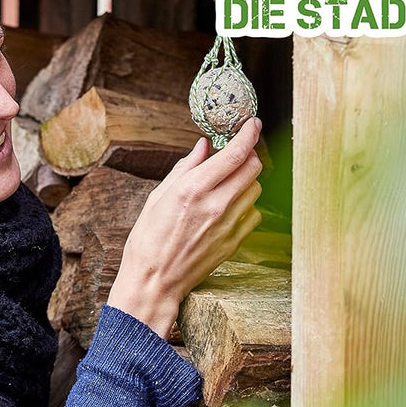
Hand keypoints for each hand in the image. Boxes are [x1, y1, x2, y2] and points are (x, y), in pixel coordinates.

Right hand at [108, 118, 263, 336]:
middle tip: (236, 155)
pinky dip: (245, 206)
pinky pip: (253, 214)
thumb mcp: (158, 196)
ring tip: (226, 185)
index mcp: (193, 188)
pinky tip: (227, 209)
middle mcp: (215, 204)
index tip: (253, 123)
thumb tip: (204, 145)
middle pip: (253, 167)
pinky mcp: (235, 242)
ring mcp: (228, 225)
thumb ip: (186, 167)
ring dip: (246, 180)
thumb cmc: (149, 239)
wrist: (154, 283)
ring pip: (256, 188)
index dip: (249, 133)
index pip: (235, 153)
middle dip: (248, 155)